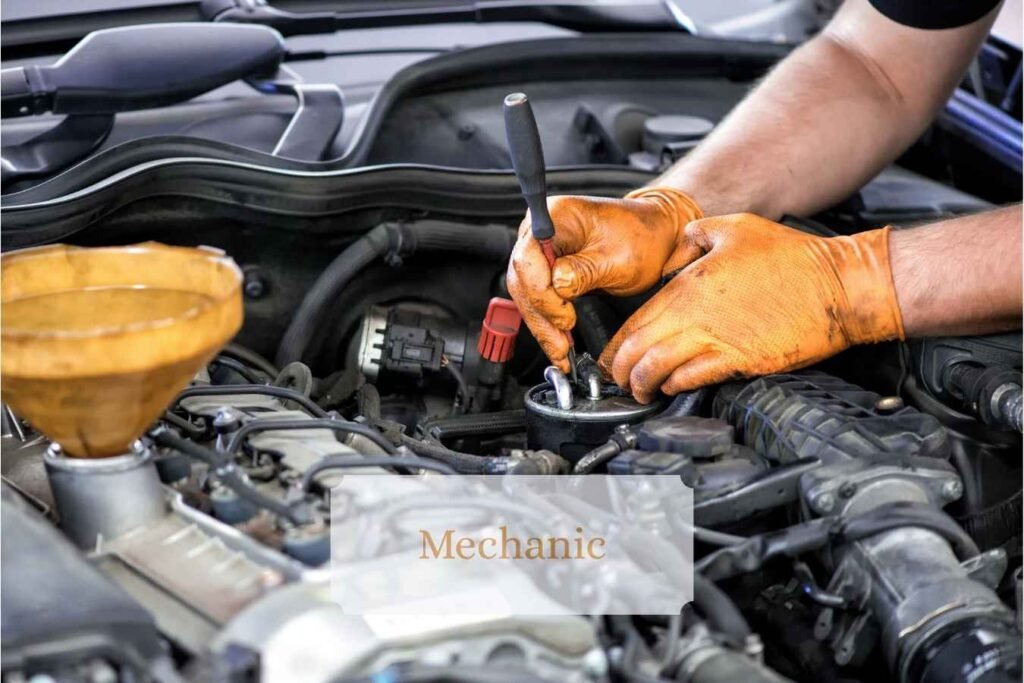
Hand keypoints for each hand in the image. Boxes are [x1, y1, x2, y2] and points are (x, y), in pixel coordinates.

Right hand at [506, 188, 702, 371]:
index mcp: (556, 216)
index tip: (565, 316)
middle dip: (541, 316)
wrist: (654, 236)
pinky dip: (547, 321)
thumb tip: (558, 286)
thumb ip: (585, 271)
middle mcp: (540, 230)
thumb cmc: (641, 238)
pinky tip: (558, 341)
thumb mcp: (620, 258)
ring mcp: (540, 250)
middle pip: (523, 279)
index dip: (542, 293)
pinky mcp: (546, 269)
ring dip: (542, 325)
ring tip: (560, 351)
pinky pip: (537, 298)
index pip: (529, 258)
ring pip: (526, 294)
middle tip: (560, 345)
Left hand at [599, 214, 904, 402]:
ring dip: (643, 383)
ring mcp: (717, 339)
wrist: (838, 287)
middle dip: (620, 370)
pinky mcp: (741, 360)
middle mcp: (695, 314)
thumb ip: (694, 236)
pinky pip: (694, 378)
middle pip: (639, 349)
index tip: (610, 356)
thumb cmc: (792, 258)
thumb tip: (677, 245)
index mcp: (689, 284)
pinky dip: (676, 385)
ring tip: (639, 390)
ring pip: (659, 369)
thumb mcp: (734, 227)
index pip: (636, 320)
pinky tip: (672, 387)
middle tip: (617, 379)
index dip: (616, 344)